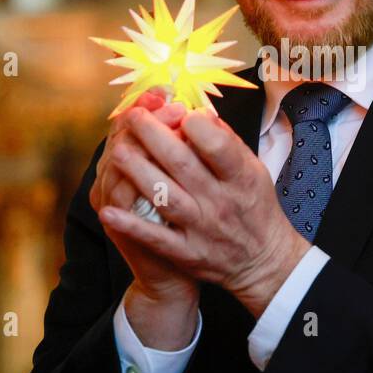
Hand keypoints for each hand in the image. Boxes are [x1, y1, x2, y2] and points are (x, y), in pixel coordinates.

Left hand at [97, 106, 310, 318]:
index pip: (219, 147)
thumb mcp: (254, 170)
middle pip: (183, 165)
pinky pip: (156, 238)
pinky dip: (131, 226)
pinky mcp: (188, 252)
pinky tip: (108, 212)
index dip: (196, 126)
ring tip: (119, 151)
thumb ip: (227, 142)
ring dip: (138, 172)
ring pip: (165, 198)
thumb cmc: (254, 206)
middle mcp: (221, 202)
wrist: (263, 260)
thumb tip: (199, 113)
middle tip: (134, 117)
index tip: (181, 112)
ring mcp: (202, 228)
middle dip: (154, 136)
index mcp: (240, 178)